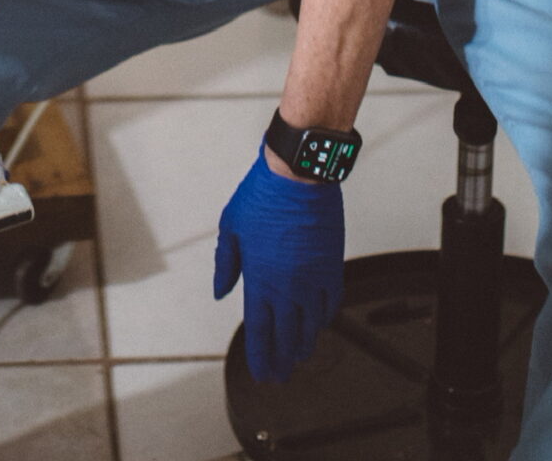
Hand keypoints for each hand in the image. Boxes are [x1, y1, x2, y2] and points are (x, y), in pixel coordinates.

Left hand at [214, 145, 344, 383]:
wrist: (298, 176)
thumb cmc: (261, 196)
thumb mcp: (231, 227)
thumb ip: (226, 265)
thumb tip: (220, 292)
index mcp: (259, 280)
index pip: (260, 333)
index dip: (261, 358)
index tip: (262, 374)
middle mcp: (287, 288)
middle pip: (286, 338)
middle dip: (282, 362)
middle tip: (279, 376)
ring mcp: (312, 280)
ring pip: (311, 328)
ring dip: (303, 345)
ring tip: (297, 356)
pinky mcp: (332, 267)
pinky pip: (330, 304)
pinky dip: (324, 320)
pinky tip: (318, 325)